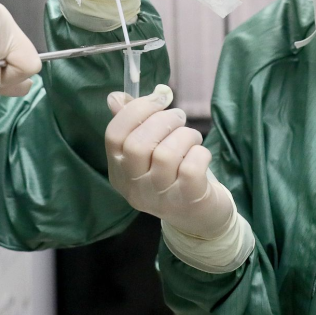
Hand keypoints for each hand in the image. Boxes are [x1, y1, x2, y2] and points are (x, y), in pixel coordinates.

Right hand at [104, 85, 234, 238]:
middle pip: (137, 145)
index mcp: (119, 172)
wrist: (201, 218)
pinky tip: (200, 154)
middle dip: (163, 120)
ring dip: (185, 135)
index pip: (114, 136)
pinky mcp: (188, 201)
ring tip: (192, 137)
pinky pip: (191, 167)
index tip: (158, 99)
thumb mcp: (149, 151)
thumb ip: (132, 123)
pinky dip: (199, 152)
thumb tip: (115, 97)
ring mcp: (160, 198)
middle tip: (178, 117)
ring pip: (166, 154)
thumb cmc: (173, 175)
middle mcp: (134, 188)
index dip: (136, 110)